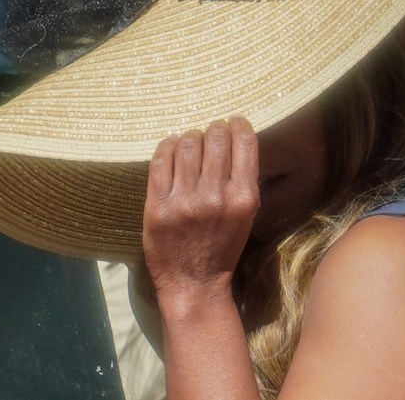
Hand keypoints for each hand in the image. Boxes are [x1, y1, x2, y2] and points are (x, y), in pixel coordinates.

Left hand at [142, 116, 259, 302]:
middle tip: (211, 132)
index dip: (238, 124)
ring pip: (186, 143)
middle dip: (214, 128)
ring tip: (191, 142)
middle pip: (215, 137)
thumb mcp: (247, 214)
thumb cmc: (223, 246)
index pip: (244, 142)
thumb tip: (235, 137)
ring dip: (190, 136)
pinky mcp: (157, 206)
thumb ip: (243, 179)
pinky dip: (167, 145)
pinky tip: (171, 145)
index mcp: (243, 198)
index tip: (233, 121)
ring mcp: (184, 201)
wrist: (194, 283)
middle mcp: (215, 197)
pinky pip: (160, 160)